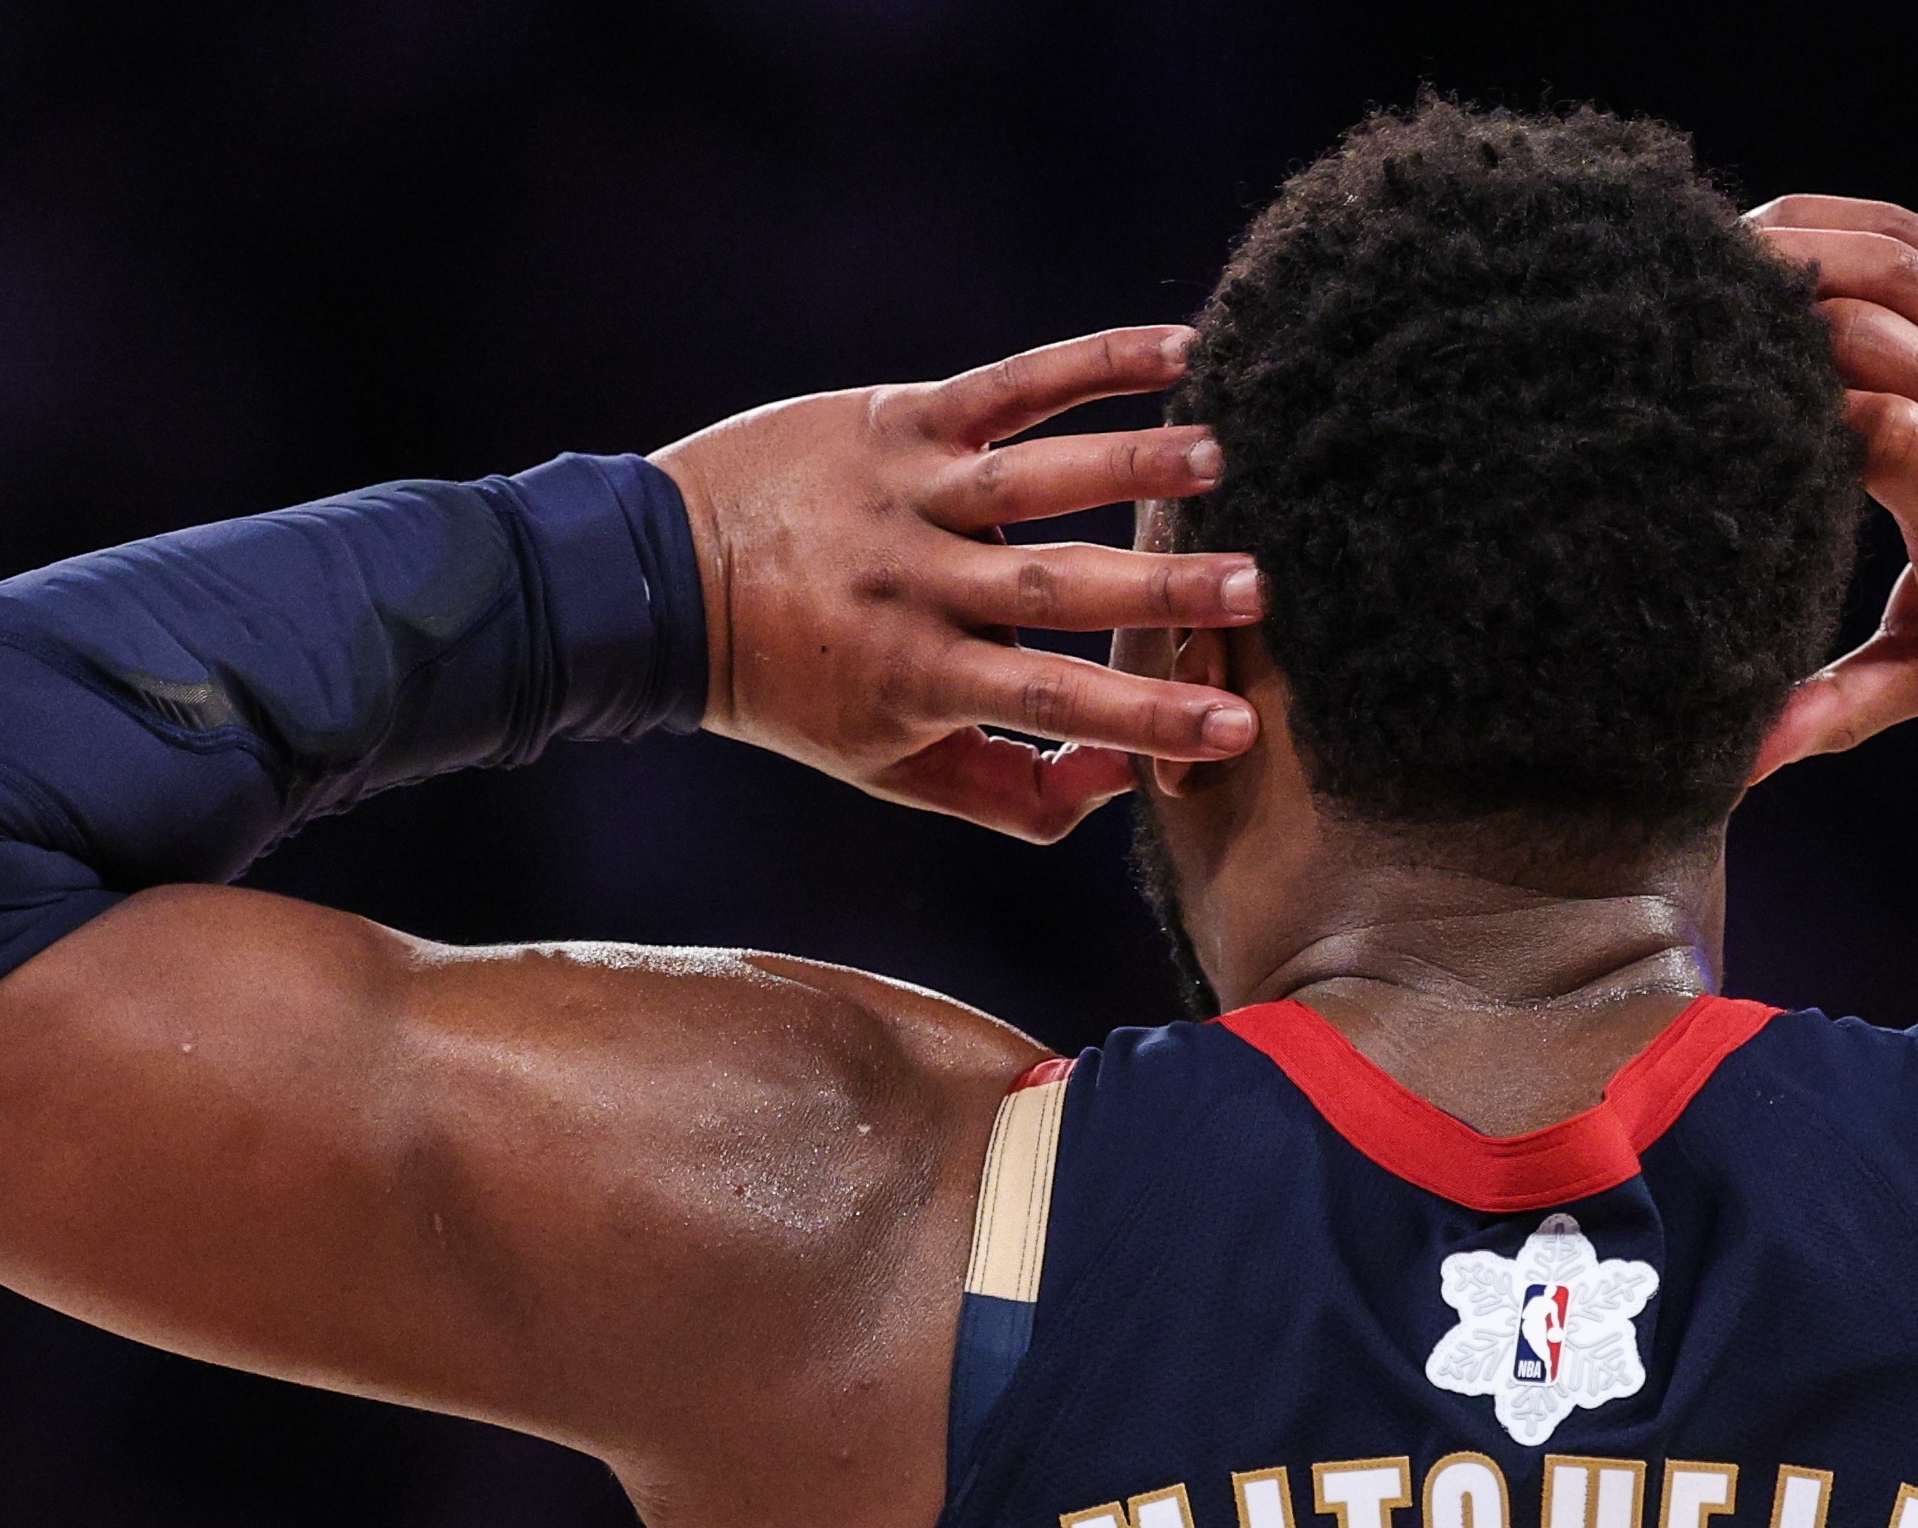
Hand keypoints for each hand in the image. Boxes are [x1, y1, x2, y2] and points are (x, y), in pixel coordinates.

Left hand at [653, 327, 1266, 841]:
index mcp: (917, 679)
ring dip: (1131, 463)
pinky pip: (1010, 386)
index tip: (1236, 724)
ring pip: (1035, 479)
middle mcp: (916, 586)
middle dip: (1159, 589)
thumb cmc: (800, 687)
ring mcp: (909, 494)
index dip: (1146, 718)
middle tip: (1256, 586)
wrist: (661, 579)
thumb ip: (1017, 790)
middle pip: (1055, 590)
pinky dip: (1095, 362)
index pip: (1052, 702)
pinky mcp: (900, 419)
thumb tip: (1132, 778)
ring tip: (1218, 457)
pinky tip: (1180, 347)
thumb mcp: (893, 769)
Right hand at [1743, 199, 1917, 780]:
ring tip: (1694, 270)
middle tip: (1668, 339)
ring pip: (1881, 266)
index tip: (1704, 429)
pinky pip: (1909, 232)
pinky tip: (1759, 233)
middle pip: (1863, 336)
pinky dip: (1827, 221)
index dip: (1788, 418)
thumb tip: (1742, 766)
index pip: (1877, 433)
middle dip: (1762, 326)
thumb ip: (1843, 709)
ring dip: (1782, 255)